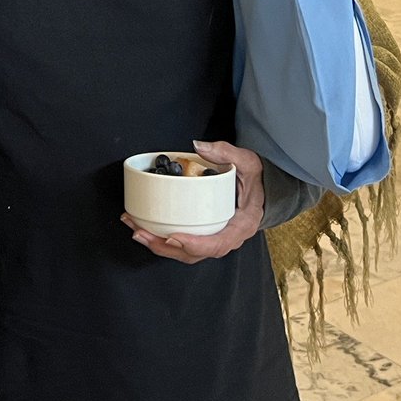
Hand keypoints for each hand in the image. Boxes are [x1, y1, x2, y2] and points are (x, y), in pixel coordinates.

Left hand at [120, 139, 264, 263]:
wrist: (264, 188)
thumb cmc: (257, 178)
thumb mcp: (248, 162)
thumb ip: (226, 152)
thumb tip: (199, 146)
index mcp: (241, 225)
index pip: (218, 243)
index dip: (194, 244)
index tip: (173, 237)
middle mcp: (227, 237)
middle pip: (195, 254)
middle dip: (166, 247)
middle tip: (141, 233)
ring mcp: (215, 238)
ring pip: (186, 253)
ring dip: (159, 246)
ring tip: (136, 231)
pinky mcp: (204, 233)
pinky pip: (183, 244)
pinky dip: (163, 240)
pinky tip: (145, 228)